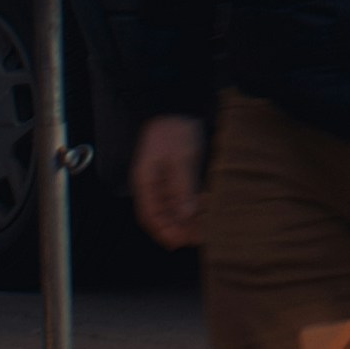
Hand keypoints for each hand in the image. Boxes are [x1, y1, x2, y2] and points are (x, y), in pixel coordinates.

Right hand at [129, 115, 207, 246]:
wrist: (178, 106)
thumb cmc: (175, 130)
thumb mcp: (181, 159)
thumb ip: (183, 188)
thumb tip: (187, 214)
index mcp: (145, 181)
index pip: (150, 216)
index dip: (164, 232)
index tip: (181, 242)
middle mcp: (151, 184)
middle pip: (161, 215)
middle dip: (178, 229)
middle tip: (199, 236)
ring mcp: (162, 180)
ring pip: (171, 208)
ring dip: (185, 220)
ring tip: (204, 227)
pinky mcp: (174, 175)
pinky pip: (179, 197)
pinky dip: (189, 206)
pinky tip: (203, 211)